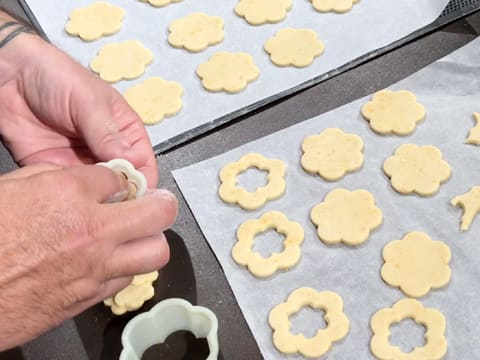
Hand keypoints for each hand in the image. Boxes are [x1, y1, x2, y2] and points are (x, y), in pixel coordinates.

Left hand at [0, 17, 157, 186]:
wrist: (11, 76)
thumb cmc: (57, 78)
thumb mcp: (89, 102)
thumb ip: (109, 134)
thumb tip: (134, 162)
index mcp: (125, 133)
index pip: (143, 164)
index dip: (142, 181)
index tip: (134, 196)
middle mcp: (107, 151)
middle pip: (122, 183)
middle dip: (118, 195)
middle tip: (108, 201)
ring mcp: (82, 163)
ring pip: (97, 192)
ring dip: (93, 198)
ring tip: (85, 198)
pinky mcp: (57, 170)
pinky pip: (68, 191)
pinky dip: (68, 196)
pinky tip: (64, 193)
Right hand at [0, 164, 176, 349]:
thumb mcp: (12, 187)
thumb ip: (54, 178)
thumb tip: (81, 179)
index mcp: (69, 193)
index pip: (121, 177)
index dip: (120, 179)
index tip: (117, 184)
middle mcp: (92, 230)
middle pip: (159, 212)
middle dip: (162, 203)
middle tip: (157, 203)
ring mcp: (96, 267)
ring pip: (155, 252)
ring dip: (149, 240)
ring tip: (137, 235)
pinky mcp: (89, 297)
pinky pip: (126, 278)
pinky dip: (125, 266)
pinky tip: (110, 261)